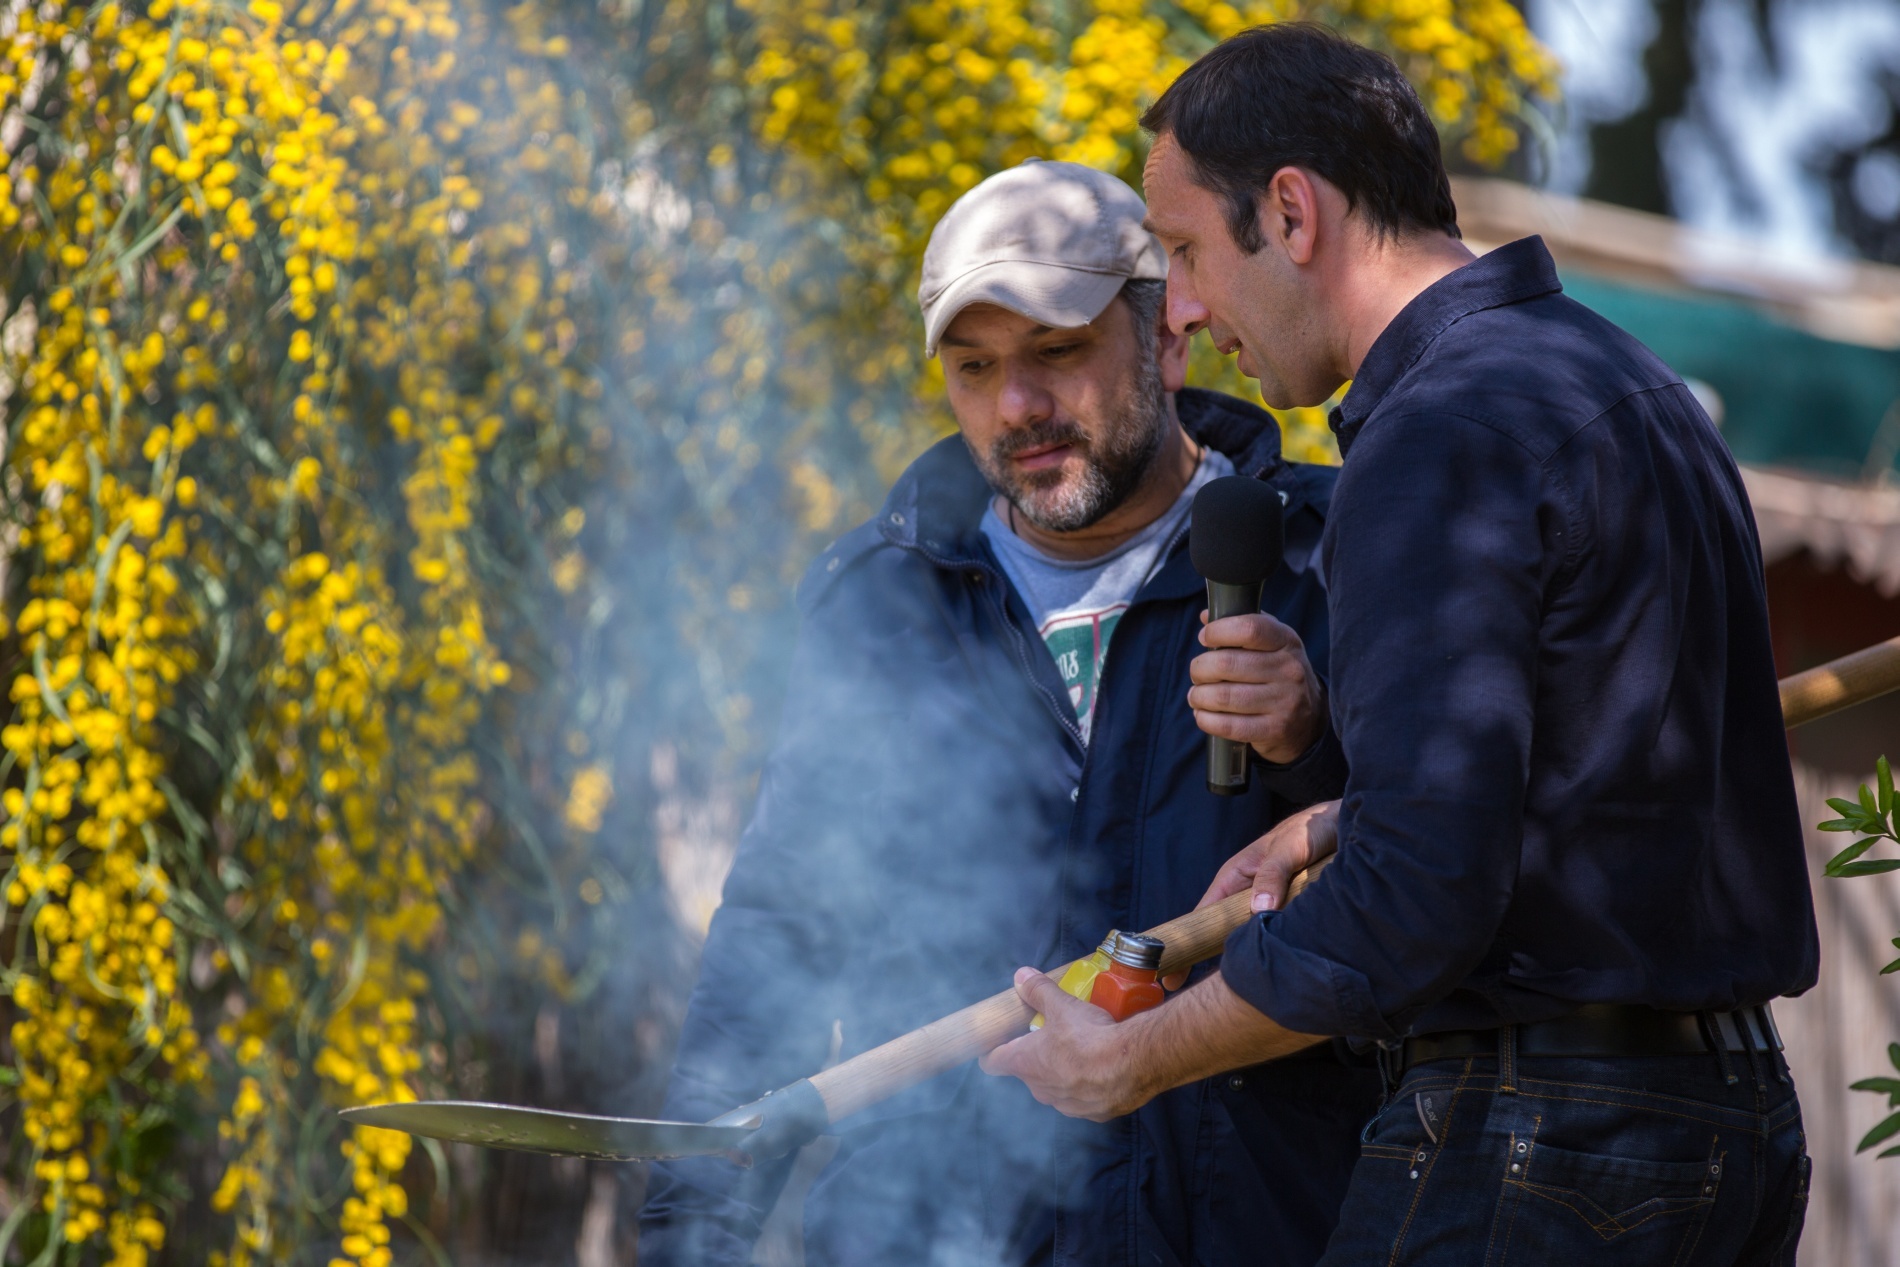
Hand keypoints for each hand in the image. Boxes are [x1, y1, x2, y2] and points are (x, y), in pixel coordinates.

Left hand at [979, 968, 1160, 1120]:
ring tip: (1083, 1051)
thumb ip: (1038, 990)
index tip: (997, 1042)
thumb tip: (1021, 976)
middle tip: (1053, 1036)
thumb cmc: (1089, 1036)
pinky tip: (1104, 1070)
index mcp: (1025, 1064)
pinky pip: (1084, 1099)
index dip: (992, 1051)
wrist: (1132, 1065)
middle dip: (1037, 1056)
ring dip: (1064, 1073)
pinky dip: (1090, 1087)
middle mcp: (1040, 1090)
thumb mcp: (1062, 1006)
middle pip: (1028, 1073)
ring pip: (1057, 1088)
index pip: (992, 1063)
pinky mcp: (1093, 1113)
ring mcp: (1066, 1105)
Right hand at [1161, 800, 1338, 989]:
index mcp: (1234, 878)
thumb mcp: (1288, 848)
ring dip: (1246, 960)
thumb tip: (1258, 910)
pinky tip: (1275, 976)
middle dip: (1209, 963)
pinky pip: (1275, 939)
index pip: (1201, 917)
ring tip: (1237, 994)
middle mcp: (1247, 895)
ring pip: (1250, 940)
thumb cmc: (1310, 828)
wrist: (1344, 824)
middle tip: (1193, 996)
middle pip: (1221, 935)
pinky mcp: (1291, 914)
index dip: (1186, 948)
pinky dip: (1273, 954)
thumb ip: (1273, 875)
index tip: (1171, 978)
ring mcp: (1269, 906)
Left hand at [1188, 612, 1322, 763]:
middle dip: (1199, 668)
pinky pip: (1227, 726)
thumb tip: (1206, 616)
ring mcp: (1284, 702)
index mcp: (1287, 642)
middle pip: (1227, 663)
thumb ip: (1242, 627)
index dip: (1218, 631)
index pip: (1249, 628)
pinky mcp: (1275, 730)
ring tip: (1196, 695)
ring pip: (1223, 696)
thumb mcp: (1272, 645)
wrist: (1309, 721)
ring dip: (1198, 696)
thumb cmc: (1278, 675)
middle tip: (1197, 673)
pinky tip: (1203, 714)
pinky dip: (1205, 719)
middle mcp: (1289, 670)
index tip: (1205, 638)